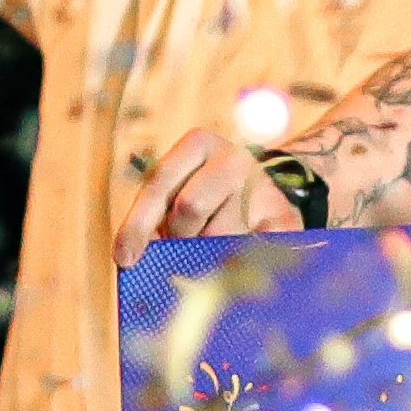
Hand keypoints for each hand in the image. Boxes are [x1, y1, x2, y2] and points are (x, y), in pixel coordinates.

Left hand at [119, 123, 313, 251]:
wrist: (276, 189)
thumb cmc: (212, 195)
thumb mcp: (183, 189)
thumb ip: (159, 216)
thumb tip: (134, 259)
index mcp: (198, 144)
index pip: (159, 184)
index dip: (137, 224)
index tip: (124, 258)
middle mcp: (233, 158)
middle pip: (189, 207)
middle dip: (179, 235)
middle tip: (183, 246)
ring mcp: (263, 186)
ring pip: (220, 235)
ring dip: (208, 254)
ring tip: (214, 249)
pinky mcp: (286, 218)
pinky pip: (255, 251)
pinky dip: (243, 264)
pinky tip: (239, 266)